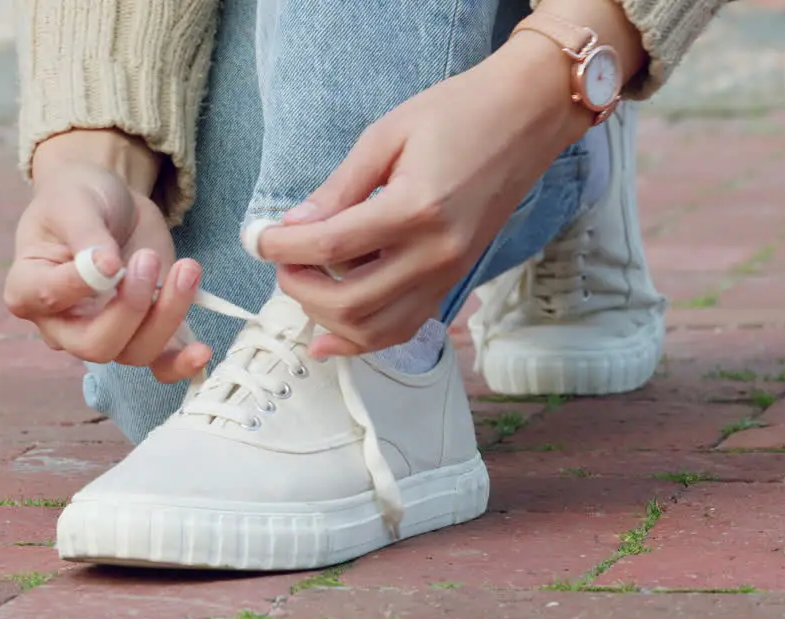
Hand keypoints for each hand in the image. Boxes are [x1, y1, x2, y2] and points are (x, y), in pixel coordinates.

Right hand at [4, 132, 210, 382]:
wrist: (108, 203)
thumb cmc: (78, 199)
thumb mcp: (75, 203)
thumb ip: (86, 235)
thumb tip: (105, 267)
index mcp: (29, 288)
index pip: (48, 299)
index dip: (80, 285)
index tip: (109, 257)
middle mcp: (63, 323)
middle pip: (94, 345)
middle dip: (130, 308)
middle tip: (148, 260)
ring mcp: (106, 332)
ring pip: (135, 351)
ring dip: (167, 315)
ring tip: (186, 268)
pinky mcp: (143, 330)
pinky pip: (160, 363)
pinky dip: (181, 363)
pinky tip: (201, 351)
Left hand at [255, 33, 601, 358]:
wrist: (525, 118)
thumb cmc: (458, 113)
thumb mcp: (385, 135)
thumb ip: (337, 188)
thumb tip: (292, 226)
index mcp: (415, 210)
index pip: (329, 246)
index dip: (281, 247)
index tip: (258, 239)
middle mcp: (435, 254)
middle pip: (347, 302)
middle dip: (298, 287)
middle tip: (281, 258)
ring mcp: (448, 275)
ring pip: (374, 330)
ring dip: (325, 317)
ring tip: (304, 282)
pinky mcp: (452, 281)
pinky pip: (402, 329)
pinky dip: (361, 338)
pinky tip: (329, 334)